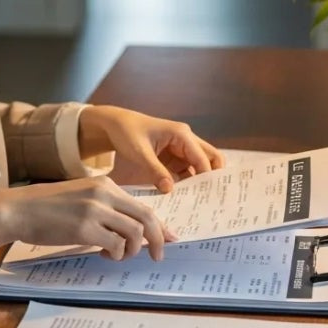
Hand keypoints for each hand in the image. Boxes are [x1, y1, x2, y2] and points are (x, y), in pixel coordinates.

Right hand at [0, 176, 173, 261]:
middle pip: (146, 217)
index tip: (170, 237)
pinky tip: (103, 254)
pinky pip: (115, 245)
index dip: (159, 224)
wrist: (20, 209)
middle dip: (157, 238)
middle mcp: (104, 193)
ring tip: (117, 254)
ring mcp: (95, 210)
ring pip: (134, 232)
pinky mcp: (84, 227)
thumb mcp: (82, 197)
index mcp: (105, 184)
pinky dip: (115, 254)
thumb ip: (106, 207)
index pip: (142, 204)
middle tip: (158, 255)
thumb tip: (131, 230)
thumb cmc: (48, 207)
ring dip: (131, 250)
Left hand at [78, 105, 223, 192]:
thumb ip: (155, 171)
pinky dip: (186, 182)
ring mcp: (181, 148)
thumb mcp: (140, 152)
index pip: (202, 158)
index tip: (208, 197)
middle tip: (210, 198)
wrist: (116, 124)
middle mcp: (186, 140)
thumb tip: (169, 190)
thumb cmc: (128, 133)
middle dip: (211, 177)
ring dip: (198, 182)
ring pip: (199, 166)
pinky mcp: (174, 156)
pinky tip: (183, 197)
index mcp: (181, 134)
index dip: (207, 177)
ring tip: (197, 202)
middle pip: (209, 158)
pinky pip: (186, 170)